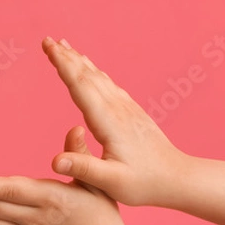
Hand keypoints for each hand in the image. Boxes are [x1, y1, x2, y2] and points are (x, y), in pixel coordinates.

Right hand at [43, 37, 189, 205]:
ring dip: (78, 61)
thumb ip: (83, 168)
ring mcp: (125, 108)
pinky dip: (92, 72)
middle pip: (87, 75)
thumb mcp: (111, 182)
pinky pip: (107, 84)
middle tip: (47, 40)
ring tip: (63, 47)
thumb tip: (54, 161)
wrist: (178, 179)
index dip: (62, 65)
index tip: (48, 47)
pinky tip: (90, 71)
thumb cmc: (144, 184)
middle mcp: (117, 108)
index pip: (80, 86)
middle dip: (65, 56)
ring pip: (97, 77)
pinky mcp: (130, 112)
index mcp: (108, 121)